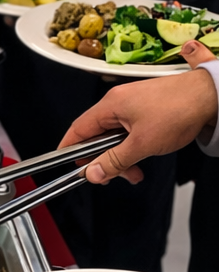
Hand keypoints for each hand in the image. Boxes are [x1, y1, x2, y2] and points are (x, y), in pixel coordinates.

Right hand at [57, 40, 217, 184]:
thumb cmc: (180, 109)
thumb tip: (92, 173)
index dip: (69, 150)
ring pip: (114, 138)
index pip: (77, 131)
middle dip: (103, 161)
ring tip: (133, 172)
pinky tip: (141, 159)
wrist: (212, 95)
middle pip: (96, 138)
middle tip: (110, 177)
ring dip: (120, 158)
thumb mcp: (142, 144)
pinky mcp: (146, 110)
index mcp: (111, 106)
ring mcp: (133, 106)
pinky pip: (128, 133)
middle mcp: (118, 103)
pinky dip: (131, 149)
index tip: (67, 166)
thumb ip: (113, 161)